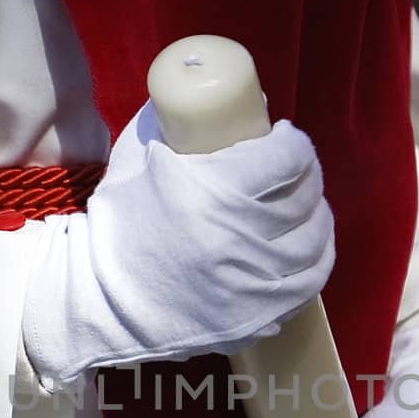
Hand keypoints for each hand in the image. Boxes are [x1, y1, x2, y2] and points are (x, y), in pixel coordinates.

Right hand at [23, 101, 334, 389]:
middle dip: (308, 175)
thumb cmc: (118, 222)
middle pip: (303, 200)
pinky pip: (307, 284)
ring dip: (317, 217)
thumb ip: (174, 117)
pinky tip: (307, 247)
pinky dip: (315, 260)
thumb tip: (231, 98)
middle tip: (296, 169)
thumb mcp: (137, 154)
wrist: (101, 301)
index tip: (284, 137)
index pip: (284, 159)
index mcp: (210, 196)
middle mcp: (237, 243)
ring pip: (313, 243)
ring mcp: (250, 287)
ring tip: (305, 207)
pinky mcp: (256, 319)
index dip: (294, 143)